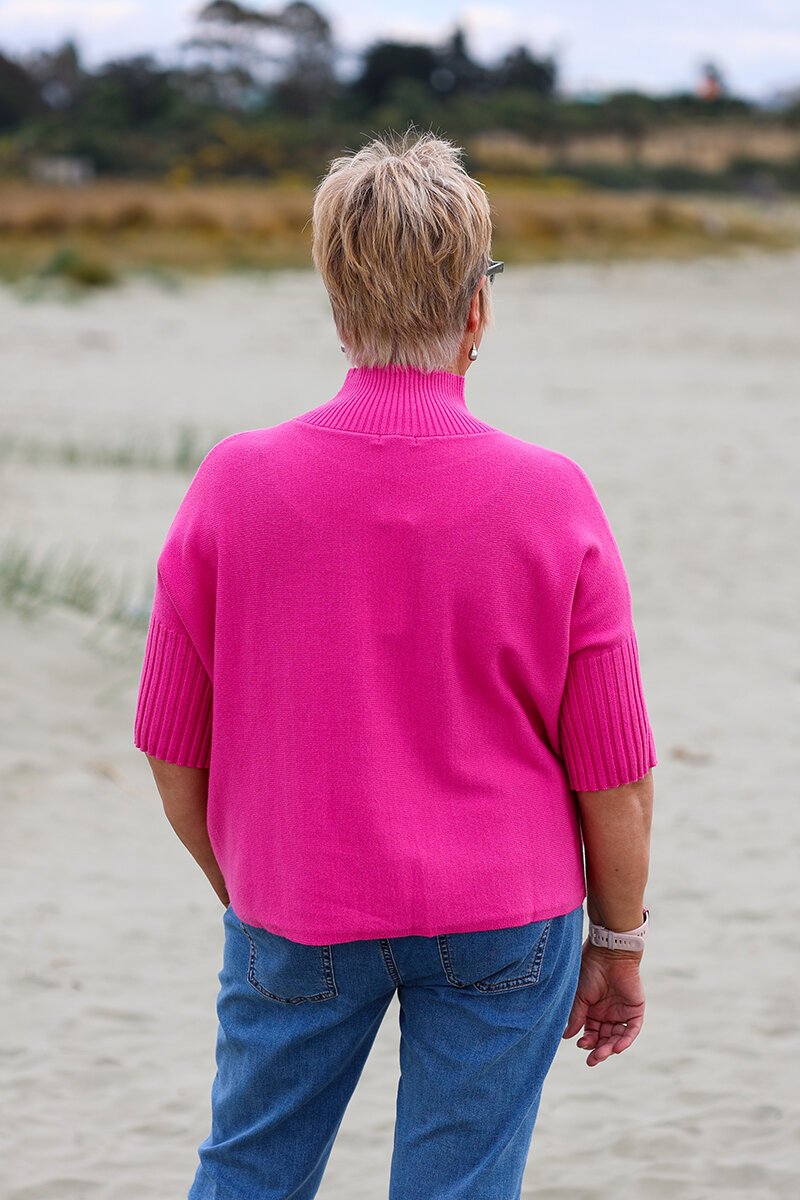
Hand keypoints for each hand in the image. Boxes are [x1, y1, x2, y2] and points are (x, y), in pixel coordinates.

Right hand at [562, 940, 644, 1066]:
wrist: (608, 953)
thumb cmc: (590, 970)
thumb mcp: (579, 996)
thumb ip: (576, 1016)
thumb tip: (567, 1036)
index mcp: (593, 1010)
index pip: (591, 1032)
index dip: (586, 1041)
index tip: (579, 1044)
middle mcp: (607, 1013)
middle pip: (604, 1038)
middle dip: (598, 1050)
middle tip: (592, 1060)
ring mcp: (622, 1012)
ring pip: (617, 1037)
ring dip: (610, 1048)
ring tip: (601, 1055)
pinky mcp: (635, 1010)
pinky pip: (632, 1029)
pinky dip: (625, 1040)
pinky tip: (616, 1048)